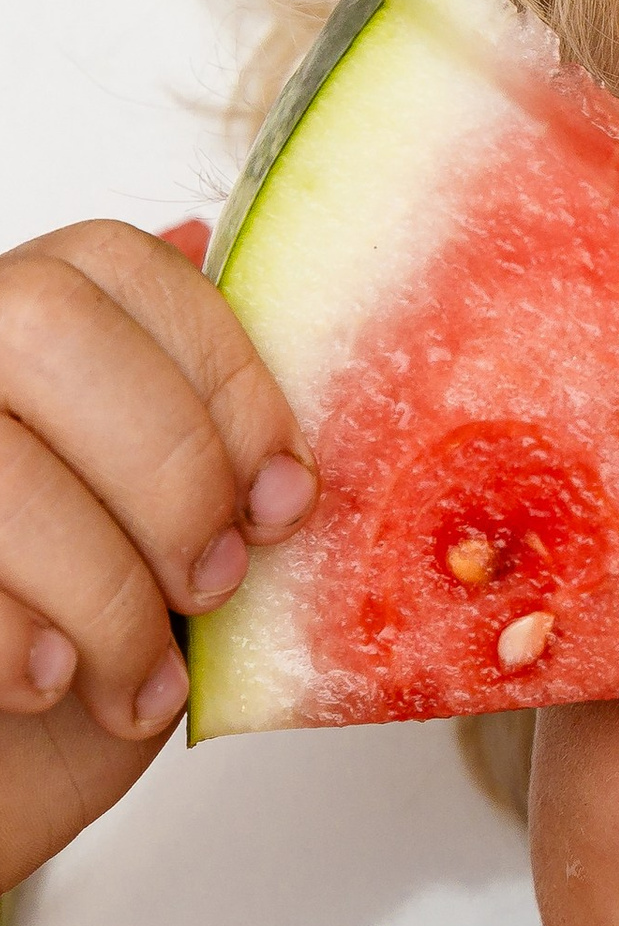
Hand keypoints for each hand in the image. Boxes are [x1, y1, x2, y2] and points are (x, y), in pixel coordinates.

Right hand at [0, 221, 313, 888]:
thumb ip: (187, 412)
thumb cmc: (72, 658)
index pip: (120, 266)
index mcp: (19, 329)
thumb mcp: (162, 533)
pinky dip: (22, 645)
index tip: (283, 495)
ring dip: (106, 590)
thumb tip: (205, 239)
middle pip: (50, 330)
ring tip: (141, 674)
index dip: (224, 375)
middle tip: (216, 582)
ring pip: (4, 464)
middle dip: (170, 473)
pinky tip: (48, 687)